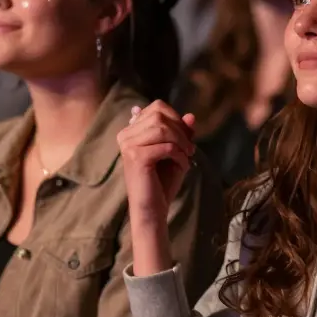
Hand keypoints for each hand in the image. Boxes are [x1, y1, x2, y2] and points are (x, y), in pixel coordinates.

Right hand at [116, 100, 195, 224]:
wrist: (152, 209)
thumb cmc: (162, 181)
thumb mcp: (176, 152)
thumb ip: (182, 133)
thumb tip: (191, 116)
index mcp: (131, 130)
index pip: (157, 107)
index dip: (177, 118)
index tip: (186, 137)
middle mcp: (126, 135)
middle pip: (160, 115)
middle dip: (181, 130)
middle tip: (190, 149)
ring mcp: (128, 145)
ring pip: (163, 128)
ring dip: (181, 142)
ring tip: (187, 156)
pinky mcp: (136, 157)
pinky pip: (166, 146)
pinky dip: (179, 155)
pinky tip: (182, 166)